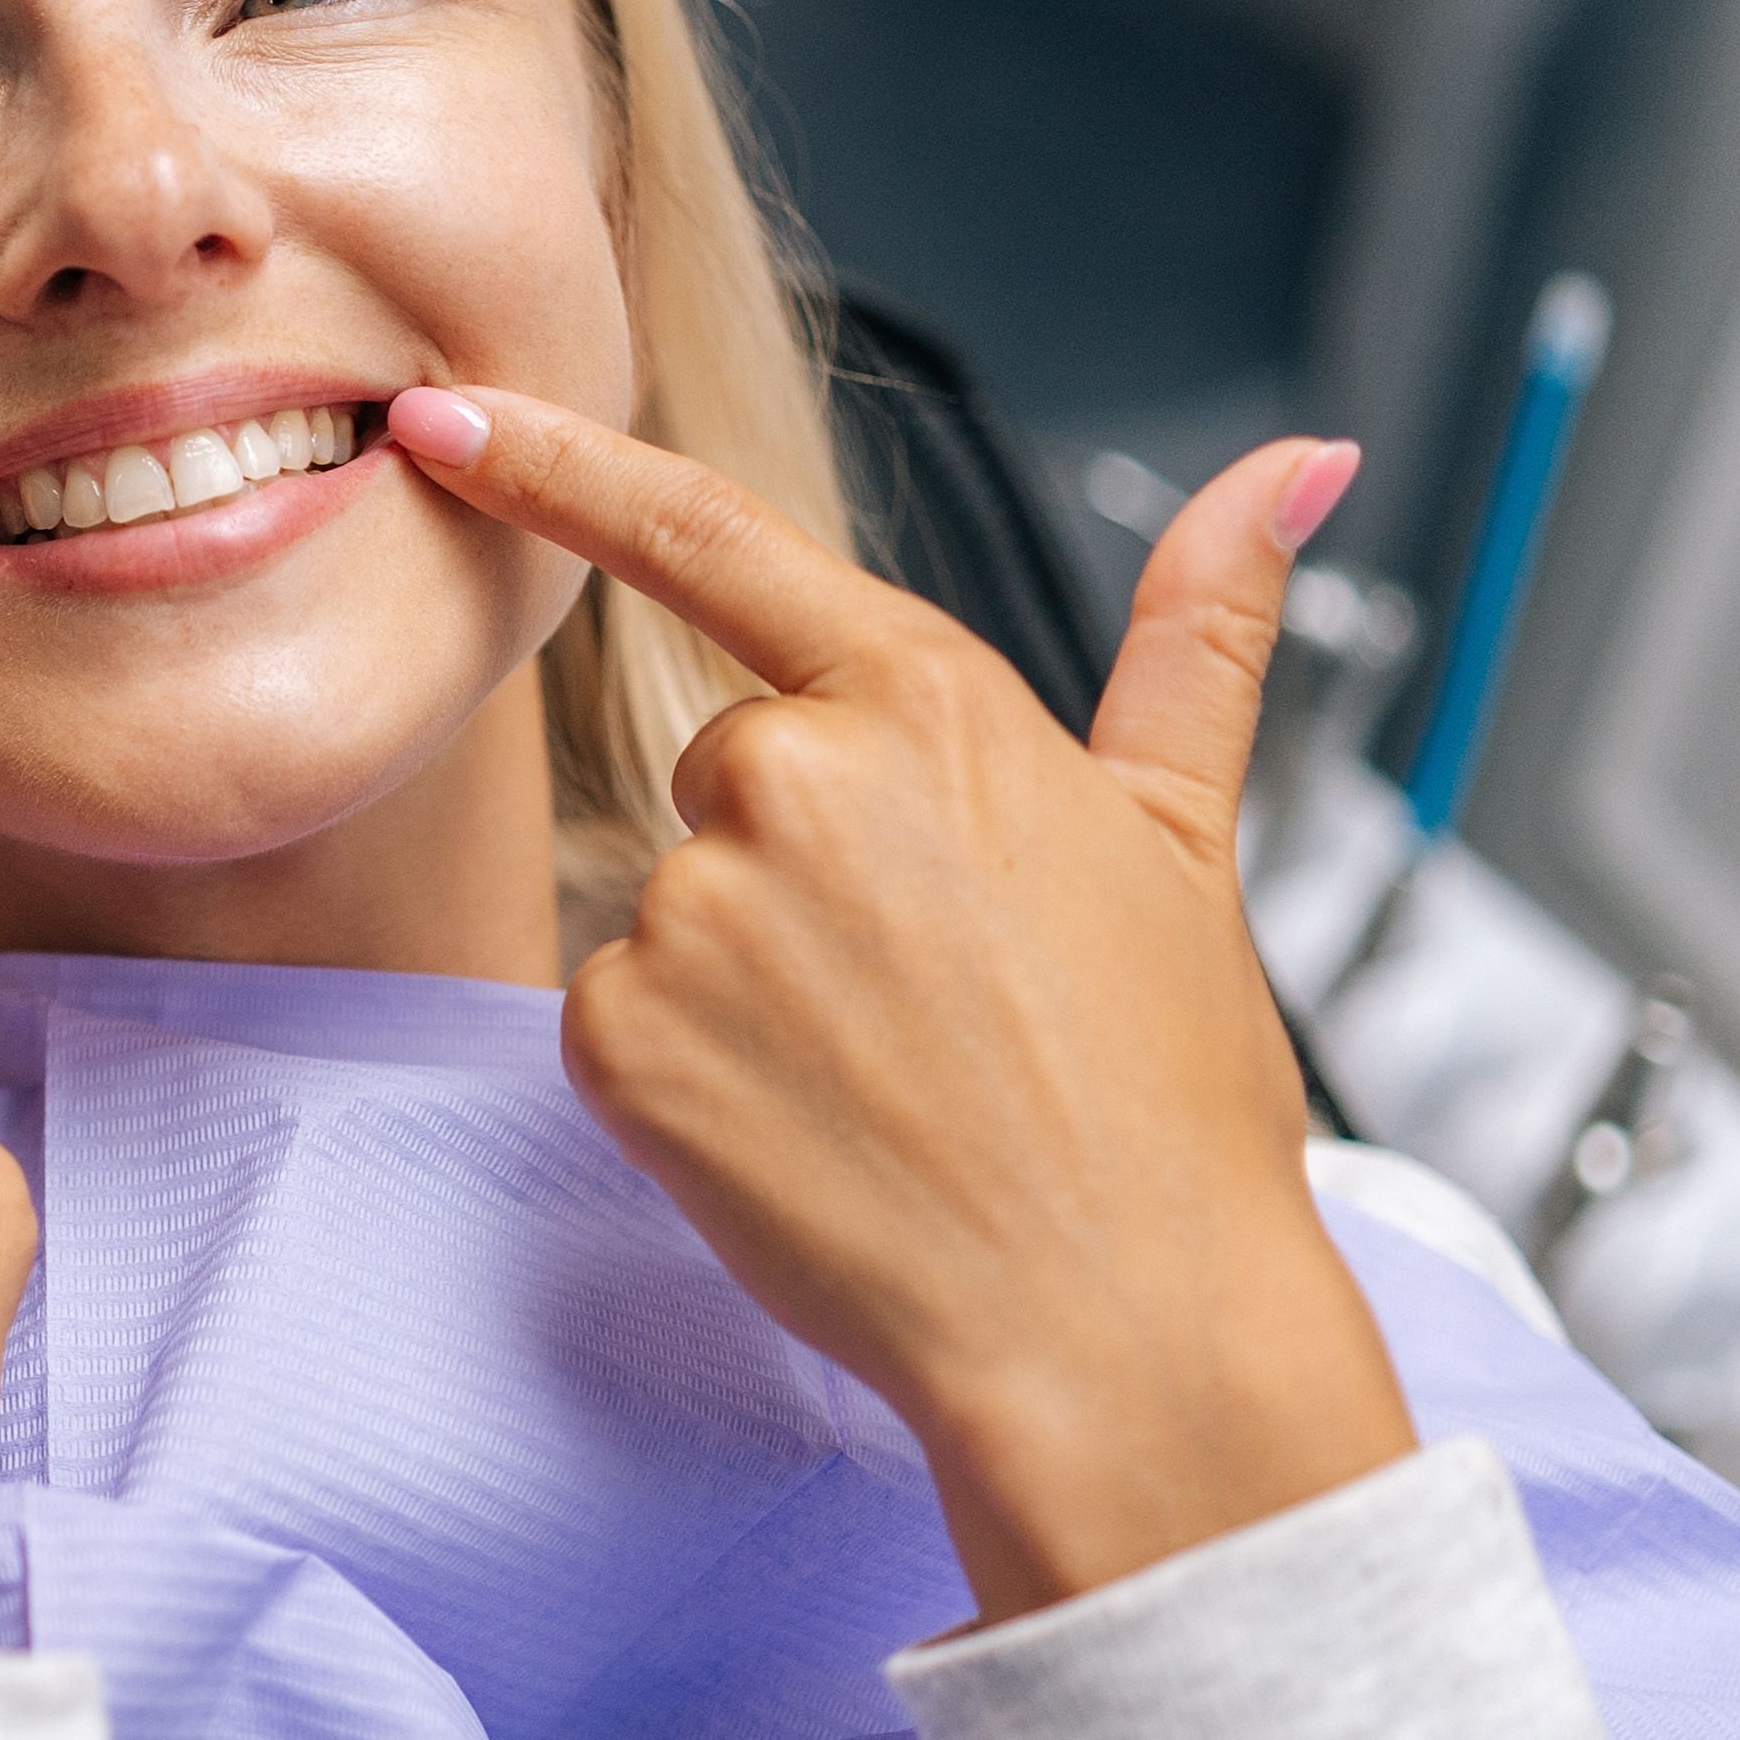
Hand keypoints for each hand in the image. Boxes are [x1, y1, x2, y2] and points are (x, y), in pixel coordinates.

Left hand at [382, 384, 1415, 1621]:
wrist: (1117, 1322)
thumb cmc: (1163, 1096)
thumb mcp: (1190, 834)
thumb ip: (1201, 631)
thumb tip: (1300, 463)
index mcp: (927, 701)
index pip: (705, 536)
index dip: (553, 463)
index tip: (439, 416)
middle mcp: (791, 776)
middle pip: (726, 767)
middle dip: (801, 860)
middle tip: (932, 993)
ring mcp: (695, 909)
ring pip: (675, 900)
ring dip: (752, 975)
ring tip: (888, 1073)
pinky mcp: (619, 1040)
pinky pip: (621, 1015)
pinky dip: (692, 1074)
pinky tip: (808, 1131)